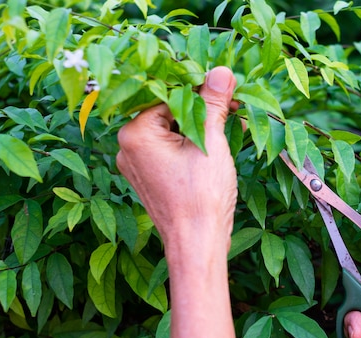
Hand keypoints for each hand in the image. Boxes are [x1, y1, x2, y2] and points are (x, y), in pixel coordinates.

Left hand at [116, 66, 237, 244]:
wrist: (197, 243)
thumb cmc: (201, 196)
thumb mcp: (211, 143)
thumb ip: (213, 104)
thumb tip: (221, 71)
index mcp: (135, 133)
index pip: (168, 94)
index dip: (200, 90)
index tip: (226, 90)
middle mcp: (128, 147)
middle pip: (168, 112)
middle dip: (201, 109)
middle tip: (232, 109)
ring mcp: (138, 166)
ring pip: (170, 132)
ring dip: (199, 127)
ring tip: (228, 127)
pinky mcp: (150, 179)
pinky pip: (169, 151)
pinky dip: (190, 145)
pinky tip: (214, 148)